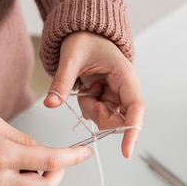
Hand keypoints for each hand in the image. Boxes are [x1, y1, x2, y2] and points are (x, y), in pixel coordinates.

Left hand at [43, 31, 144, 158]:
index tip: (126, 152)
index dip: (132, 131)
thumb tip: (51, 103)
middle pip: (118, 119)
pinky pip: (98, 114)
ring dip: (90, 108)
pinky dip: (87, 106)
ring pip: (105, 119)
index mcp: (125, 75)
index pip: (135, 108)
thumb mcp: (71, 58)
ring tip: (84, 85)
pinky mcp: (109, 99)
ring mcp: (118, 96)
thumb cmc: (85, 39)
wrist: (85, 34)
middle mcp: (126, 88)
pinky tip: (86, 88)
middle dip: (98, 114)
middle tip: (85, 93)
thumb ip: (62, 82)